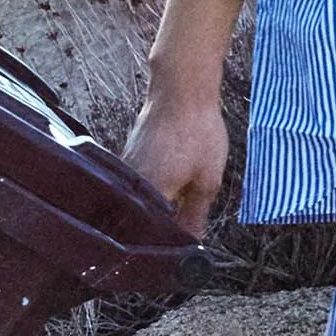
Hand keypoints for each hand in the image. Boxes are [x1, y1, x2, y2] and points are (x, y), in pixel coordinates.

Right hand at [120, 86, 232, 235]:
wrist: (182, 89)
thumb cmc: (196, 129)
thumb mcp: (208, 179)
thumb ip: (196, 214)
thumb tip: (192, 241)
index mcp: (150, 194)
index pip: (153, 234)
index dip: (168, 243)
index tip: (182, 246)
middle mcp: (131, 183)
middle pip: (143, 217)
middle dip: (164, 224)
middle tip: (186, 221)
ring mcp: (127, 167)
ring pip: (141, 200)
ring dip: (160, 204)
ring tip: (182, 196)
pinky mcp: (129, 154)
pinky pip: (139, 182)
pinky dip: (155, 186)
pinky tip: (172, 177)